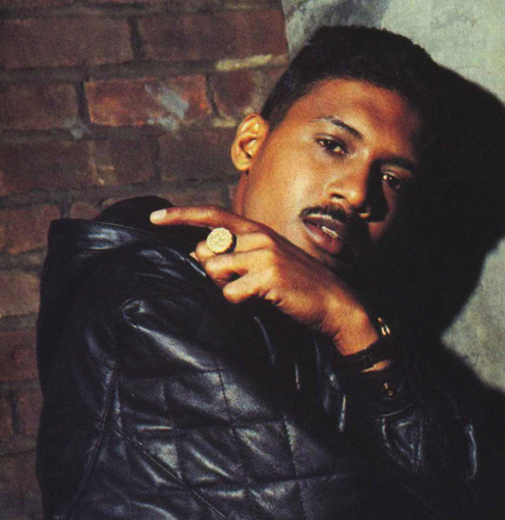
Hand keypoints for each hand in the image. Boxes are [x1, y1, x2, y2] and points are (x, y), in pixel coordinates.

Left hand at [151, 206, 383, 355]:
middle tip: (241, 284)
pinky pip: (230, 293)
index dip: (181, 216)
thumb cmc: (297, 284)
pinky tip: (261, 301)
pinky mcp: (267, 276)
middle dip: (213, 272)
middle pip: (206, 252)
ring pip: (214, 272)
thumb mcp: (268, 261)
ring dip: (227, 288)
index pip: (213, 216)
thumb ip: (237, 253)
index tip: (155, 219)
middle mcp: (258, 237)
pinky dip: (240, 303)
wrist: (334, 302)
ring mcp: (263, 254)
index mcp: (257, 230)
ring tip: (253, 292)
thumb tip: (199, 254)